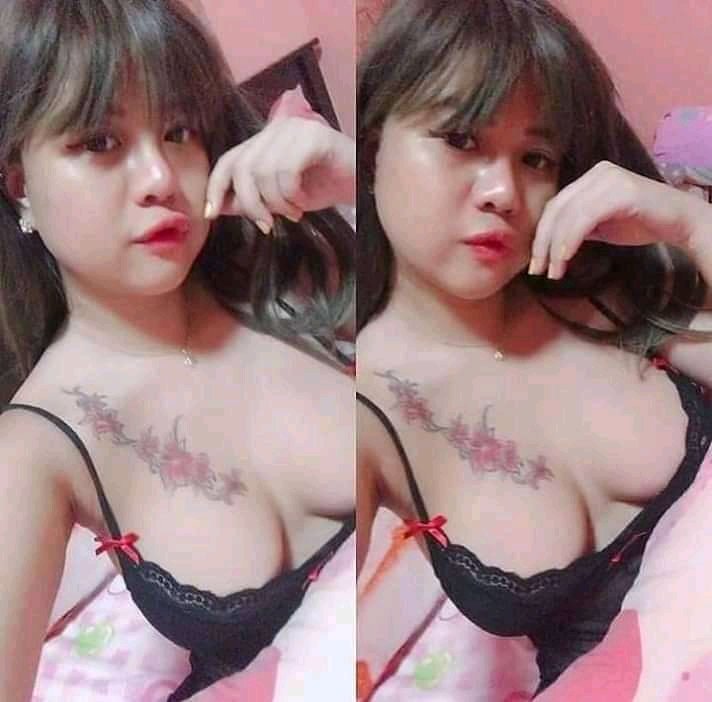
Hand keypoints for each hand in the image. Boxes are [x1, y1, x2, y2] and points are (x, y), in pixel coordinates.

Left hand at [204, 116, 355, 233]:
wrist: (364, 184)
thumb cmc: (324, 189)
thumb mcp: (281, 199)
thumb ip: (252, 199)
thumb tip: (219, 207)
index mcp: (265, 140)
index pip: (228, 159)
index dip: (215, 186)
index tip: (211, 214)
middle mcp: (277, 128)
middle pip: (242, 167)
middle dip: (250, 203)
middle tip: (267, 224)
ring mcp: (296, 129)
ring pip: (264, 172)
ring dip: (277, 203)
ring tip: (294, 213)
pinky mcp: (314, 137)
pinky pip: (287, 171)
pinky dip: (291, 195)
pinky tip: (304, 203)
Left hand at [528, 161, 706, 279]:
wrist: (682, 222)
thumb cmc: (642, 223)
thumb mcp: (600, 226)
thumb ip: (576, 228)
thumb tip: (549, 245)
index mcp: (589, 178)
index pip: (555, 206)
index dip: (540, 235)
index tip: (536, 263)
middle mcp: (597, 173)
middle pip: (556, 209)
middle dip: (542, 243)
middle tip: (537, 269)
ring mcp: (609, 180)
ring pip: (567, 215)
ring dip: (555, 247)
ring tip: (553, 271)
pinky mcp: (620, 193)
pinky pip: (584, 218)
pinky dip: (570, 240)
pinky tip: (565, 258)